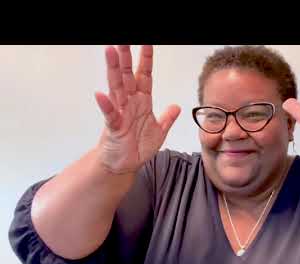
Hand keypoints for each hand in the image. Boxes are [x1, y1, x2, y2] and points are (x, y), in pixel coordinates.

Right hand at [95, 45, 180, 173]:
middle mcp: (129, 104)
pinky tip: (100, 94)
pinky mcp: (114, 128)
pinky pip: (110, 115)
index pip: (144, 76)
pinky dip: (106, 105)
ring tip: (110, 52)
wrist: (124, 165)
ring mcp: (120, 114)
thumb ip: (167, 118)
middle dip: (126, 57)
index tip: (147, 44)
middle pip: (127, 76)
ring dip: (113, 71)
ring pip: (117, 88)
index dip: (146, 60)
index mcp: (142, 102)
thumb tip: (177, 106)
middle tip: (123, 41)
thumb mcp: (159, 132)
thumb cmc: (137, 147)